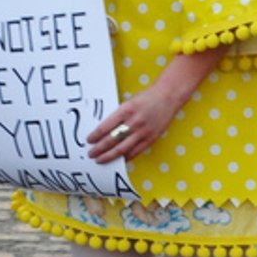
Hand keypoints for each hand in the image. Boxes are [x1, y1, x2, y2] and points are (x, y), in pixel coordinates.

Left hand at [85, 46, 228, 162]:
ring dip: (109, 156)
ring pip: (122, 149)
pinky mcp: (151, 138)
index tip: (89, 140)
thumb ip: (118, 115)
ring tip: (100, 160)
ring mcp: (143, 132)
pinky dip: (126, 157)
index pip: (106, 127)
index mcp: (126, 110)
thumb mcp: (128, 102)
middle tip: (91, 154)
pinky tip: (118, 160)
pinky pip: (135, 151)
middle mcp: (134, 122)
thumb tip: (104, 130)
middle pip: (112, 140)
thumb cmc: (146, 98)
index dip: (95, 136)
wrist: (168, 97)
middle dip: (99, 149)